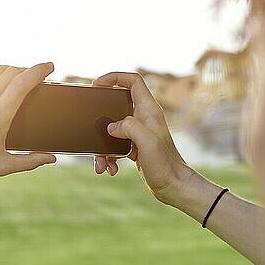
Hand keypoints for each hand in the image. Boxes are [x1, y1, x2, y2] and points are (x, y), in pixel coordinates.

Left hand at [0, 63, 56, 186]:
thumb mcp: (3, 166)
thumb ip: (30, 162)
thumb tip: (52, 158)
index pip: (24, 81)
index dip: (39, 69)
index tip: (50, 66)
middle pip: (11, 71)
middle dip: (27, 70)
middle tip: (35, 77)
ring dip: (9, 70)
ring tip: (15, 78)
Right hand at [92, 72, 194, 204]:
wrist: (174, 187)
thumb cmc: (166, 165)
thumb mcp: (147, 142)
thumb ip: (129, 127)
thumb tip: (110, 127)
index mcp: (148, 111)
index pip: (133, 81)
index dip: (114, 77)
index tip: (97, 84)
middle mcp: (143, 118)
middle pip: (117, 103)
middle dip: (101, 114)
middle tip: (90, 120)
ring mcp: (138, 133)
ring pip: (112, 129)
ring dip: (102, 145)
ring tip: (101, 163)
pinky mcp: (134, 147)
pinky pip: (114, 146)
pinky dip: (108, 157)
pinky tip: (110, 169)